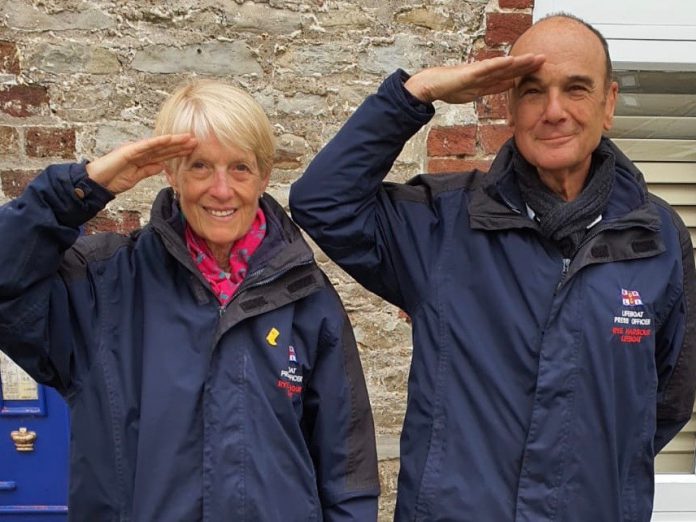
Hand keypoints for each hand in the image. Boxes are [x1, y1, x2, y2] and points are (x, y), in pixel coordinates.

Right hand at [85, 134, 197, 194]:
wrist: (97, 183)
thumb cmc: (113, 179)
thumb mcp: (136, 176)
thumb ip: (149, 170)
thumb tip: (162, 166)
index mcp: (143, 157)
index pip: (165, 154)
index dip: (179, 151)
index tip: (193, 150)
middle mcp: (140, 151)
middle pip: (165, 147)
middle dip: (181, 145)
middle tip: (197, 141)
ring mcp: (135, 150)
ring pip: (158, 144)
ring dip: (174, 141)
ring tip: (188, 138)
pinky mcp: (128, 151)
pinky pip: (146, 146)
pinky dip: (158, 142)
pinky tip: (169, 139)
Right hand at [404, 53, 544, 103]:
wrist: (433, 86)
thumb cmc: (450, 88)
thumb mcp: (475, 92)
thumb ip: (491, 88)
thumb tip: (508, 85)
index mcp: (488, 79)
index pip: (510, 74)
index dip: (525, 71)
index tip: (540, 68)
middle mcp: (486, 73)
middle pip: (510, 68)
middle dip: (527, 64)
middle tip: (545, 59)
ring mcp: (479, 71)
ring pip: (503, 66)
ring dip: (519, 62)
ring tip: (534, 58)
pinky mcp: (471, 72)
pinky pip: (488, 68)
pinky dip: (500, 64)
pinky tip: (512, 61)